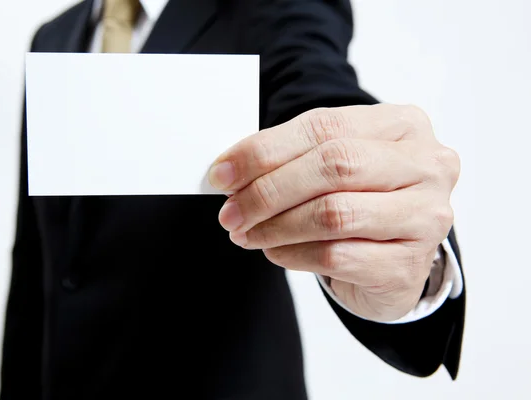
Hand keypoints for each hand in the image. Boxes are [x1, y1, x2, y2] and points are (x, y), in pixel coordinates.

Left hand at [208, 104, 459, 321]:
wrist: (395, 258)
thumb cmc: (360, 200)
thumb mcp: (333, 165)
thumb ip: (291, 157)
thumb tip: (229, 171)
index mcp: (403, 125)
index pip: (323, 127)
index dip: (265, 151)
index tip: (222, 174)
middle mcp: (426, 165)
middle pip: (334, 166)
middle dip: (268, 190)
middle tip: (230, 212)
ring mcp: (426, 217)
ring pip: (334, 214)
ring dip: (276, 225)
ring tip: (247, 233)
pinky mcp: (410, 265)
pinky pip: (336, 256)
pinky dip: (293, 254)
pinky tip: (276, 251)